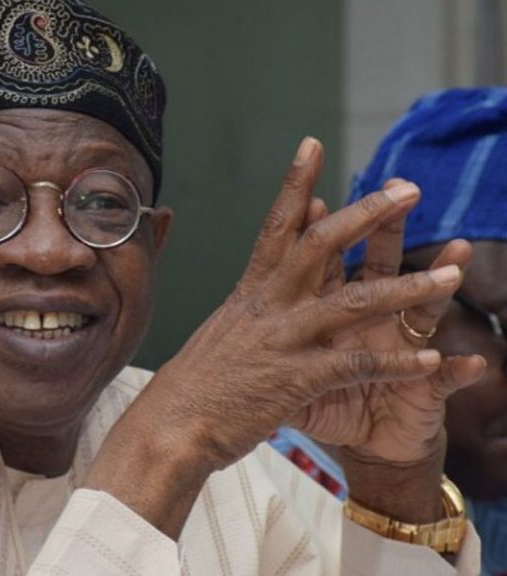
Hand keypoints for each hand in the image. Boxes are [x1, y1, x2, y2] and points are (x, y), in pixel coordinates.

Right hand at [85, 137, 483, 536]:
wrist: (170, 426)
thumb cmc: (193, 385)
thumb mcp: (221, 334)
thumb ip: (248, 311)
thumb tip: (259, 292)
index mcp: (249, 293)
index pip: (276, 225)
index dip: (296, 182)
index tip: (312, 144)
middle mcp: (268, 306)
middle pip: (321, 245)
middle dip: (366, 213)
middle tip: (408, 189)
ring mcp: (283, 340)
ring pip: (353, 303)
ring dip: (406, 289)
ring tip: (450, 276)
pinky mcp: (296, 379)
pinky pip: (356, 364)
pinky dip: (395, 364)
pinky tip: (429, 360)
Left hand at [291, 191, 484, 463]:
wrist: (363, 441)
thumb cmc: (319, 400)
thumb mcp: (282, 374)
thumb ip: (268, 345)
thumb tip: (231, 316)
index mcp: (328, 314)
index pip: (325, 264)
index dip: (317, 232)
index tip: (312, 199)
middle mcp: (369, 322)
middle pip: (376, 269)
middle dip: (384, 231)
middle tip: (398, 192)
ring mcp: (399, 351)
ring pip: (421, 311)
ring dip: (436, 286)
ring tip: (458, 253)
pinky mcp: (423, 389)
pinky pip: (444, 380)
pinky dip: (456, 372)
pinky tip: (475, 363)